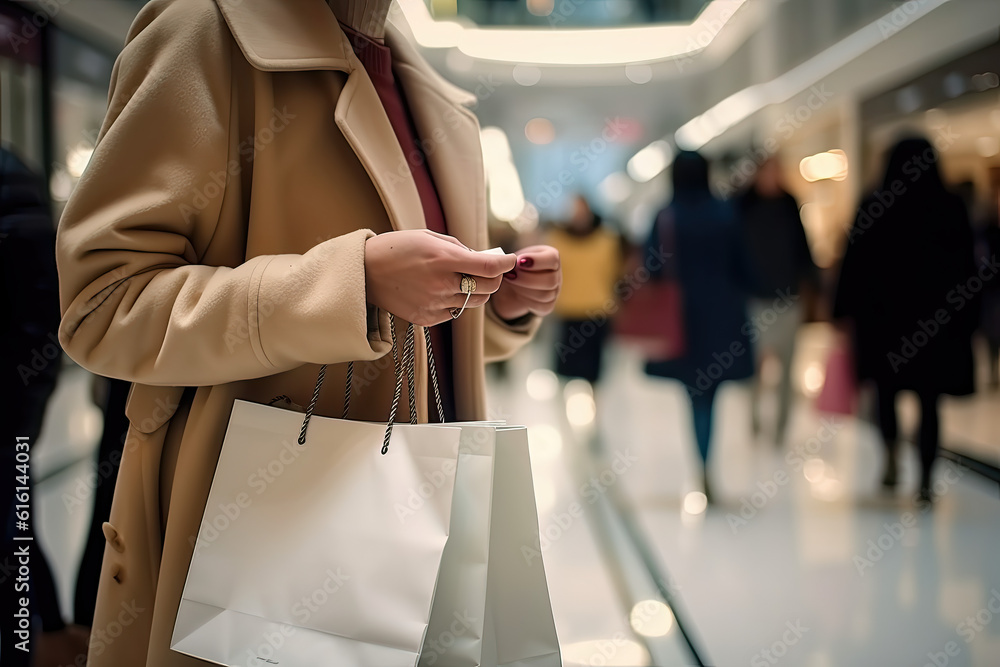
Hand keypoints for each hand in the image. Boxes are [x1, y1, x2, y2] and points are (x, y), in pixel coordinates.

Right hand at [365, 230, 516, 325]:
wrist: (364, 272)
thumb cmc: (397, 249)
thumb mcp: (429, 237)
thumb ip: (460, 248)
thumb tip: (483, 258)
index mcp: (444, 259)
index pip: (490, 267)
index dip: (506, 263)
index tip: (511, 259)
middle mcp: (442, 284)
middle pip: (488, 288)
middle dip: (495, 278)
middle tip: (490, 269)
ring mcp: (435, 304)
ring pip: (474, 302)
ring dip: (476, 290)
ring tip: (464, 278)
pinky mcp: (427, 319)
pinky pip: (455, 312)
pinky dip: (456, 302)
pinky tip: (442, 290)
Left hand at [490, 245, 560, 320]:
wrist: (510, 283)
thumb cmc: (513, 266)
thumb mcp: (514, 258)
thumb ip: (515, 259)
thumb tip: (512, 262)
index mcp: (552, 257)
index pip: (553, 259)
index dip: (536, 261)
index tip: (519, 261)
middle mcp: (556, 274)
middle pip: (550, 280)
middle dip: (526, 278)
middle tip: (510, 274)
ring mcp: (554, 292)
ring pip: (545, 295)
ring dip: (524, 289)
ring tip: (511, 282)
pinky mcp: (548, 306)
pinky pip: (541, 306)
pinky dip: (526, 301)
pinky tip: (517, 293)